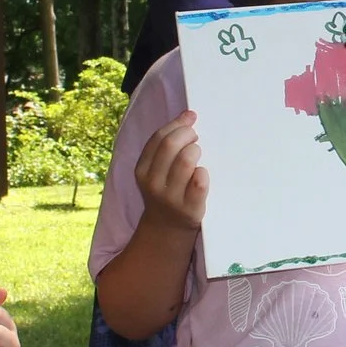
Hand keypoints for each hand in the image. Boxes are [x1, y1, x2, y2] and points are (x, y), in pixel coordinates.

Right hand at [135, 110, 207, 230]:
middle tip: (196, 138)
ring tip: (198, 156)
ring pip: (186, 160)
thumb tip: (188, 116)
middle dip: (188, 134)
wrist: (167, 230)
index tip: (191, 119)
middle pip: (171, 145)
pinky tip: (202, 175)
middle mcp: (153, 183)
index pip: (159, 138)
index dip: (177, 124)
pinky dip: (204, 173)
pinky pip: (200, 181)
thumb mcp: (156, 171)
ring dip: (196, 152)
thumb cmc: (167, 192)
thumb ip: (166, 145)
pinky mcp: (190, 209)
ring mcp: (171, 197)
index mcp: (142, 170)